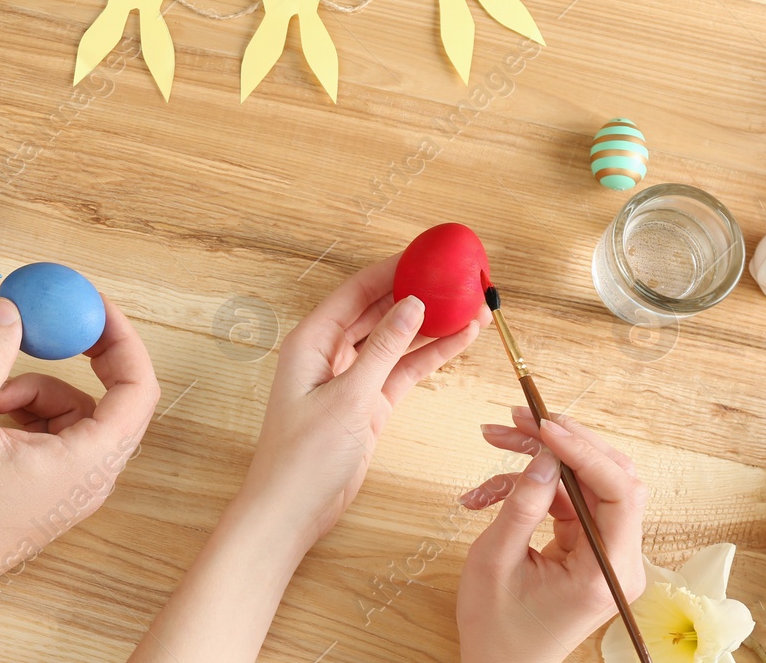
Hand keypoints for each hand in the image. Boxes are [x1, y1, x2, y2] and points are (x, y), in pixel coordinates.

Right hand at [0, 295, 159, 610]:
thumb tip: (8, 308)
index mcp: (89, 464)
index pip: (139, 389)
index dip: (123, 338)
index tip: (94, 304)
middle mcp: (92, 476)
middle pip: (112, 396)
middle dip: (81, 356)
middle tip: (53, 322)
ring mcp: (72, 484)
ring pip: (74, 410)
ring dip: (35, 389)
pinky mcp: (50, 486)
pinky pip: (53, 430)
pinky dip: (23, 413)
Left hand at [237, 254, 486, 553]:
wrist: (293, 510)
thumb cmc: (303, 456)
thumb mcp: (349, 397)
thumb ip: (383, 349)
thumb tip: (412, 304)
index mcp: (311, 341)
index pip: (356, 291)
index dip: (391, 269)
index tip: (427, 255)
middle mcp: (329, 353)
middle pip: (378, 310)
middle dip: (417, 293)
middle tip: (457, 278)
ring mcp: (351, 378)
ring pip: (396, 341)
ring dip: (431, 326)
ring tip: (473, 307)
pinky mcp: (368, 403)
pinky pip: (403, 370)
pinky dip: (429, 357)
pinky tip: (460, 341)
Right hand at [457, 410, 648, 662]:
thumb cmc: (497, 627)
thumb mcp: (496, 561)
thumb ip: (523, 505)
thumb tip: (544, 457)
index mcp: (606, 572)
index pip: (619, 493)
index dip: (583, 451)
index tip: (543, 427)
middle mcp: (617, 560)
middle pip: (609, 478)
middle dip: (562, 442)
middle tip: (517, 419)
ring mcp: (603, 552)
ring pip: (584, 482)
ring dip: (539, 459)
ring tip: (495, 438)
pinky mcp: (585, 547)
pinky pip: (565, 500)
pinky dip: (529, 487)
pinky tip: (485, 492)